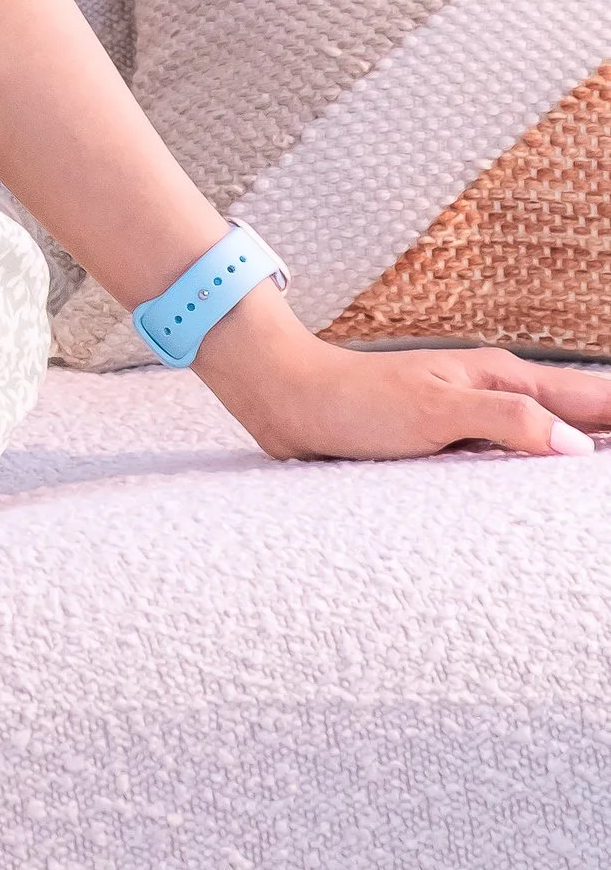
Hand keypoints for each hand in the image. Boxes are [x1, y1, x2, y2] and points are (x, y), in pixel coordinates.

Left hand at [209, 316, 610, 464]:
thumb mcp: (435, 410)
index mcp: (504, 379)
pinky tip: (550, 491)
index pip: (592, 397)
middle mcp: (499, 396)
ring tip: (596, 477)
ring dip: (580, 452)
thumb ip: (507, 421)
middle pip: (581, 415)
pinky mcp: (453, 444)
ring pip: (550, 438)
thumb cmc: (356, 400)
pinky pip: (514, 458)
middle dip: (609, 431)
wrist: (291, 401)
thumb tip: (578, 445)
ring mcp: (478, 419)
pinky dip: (540, 471)